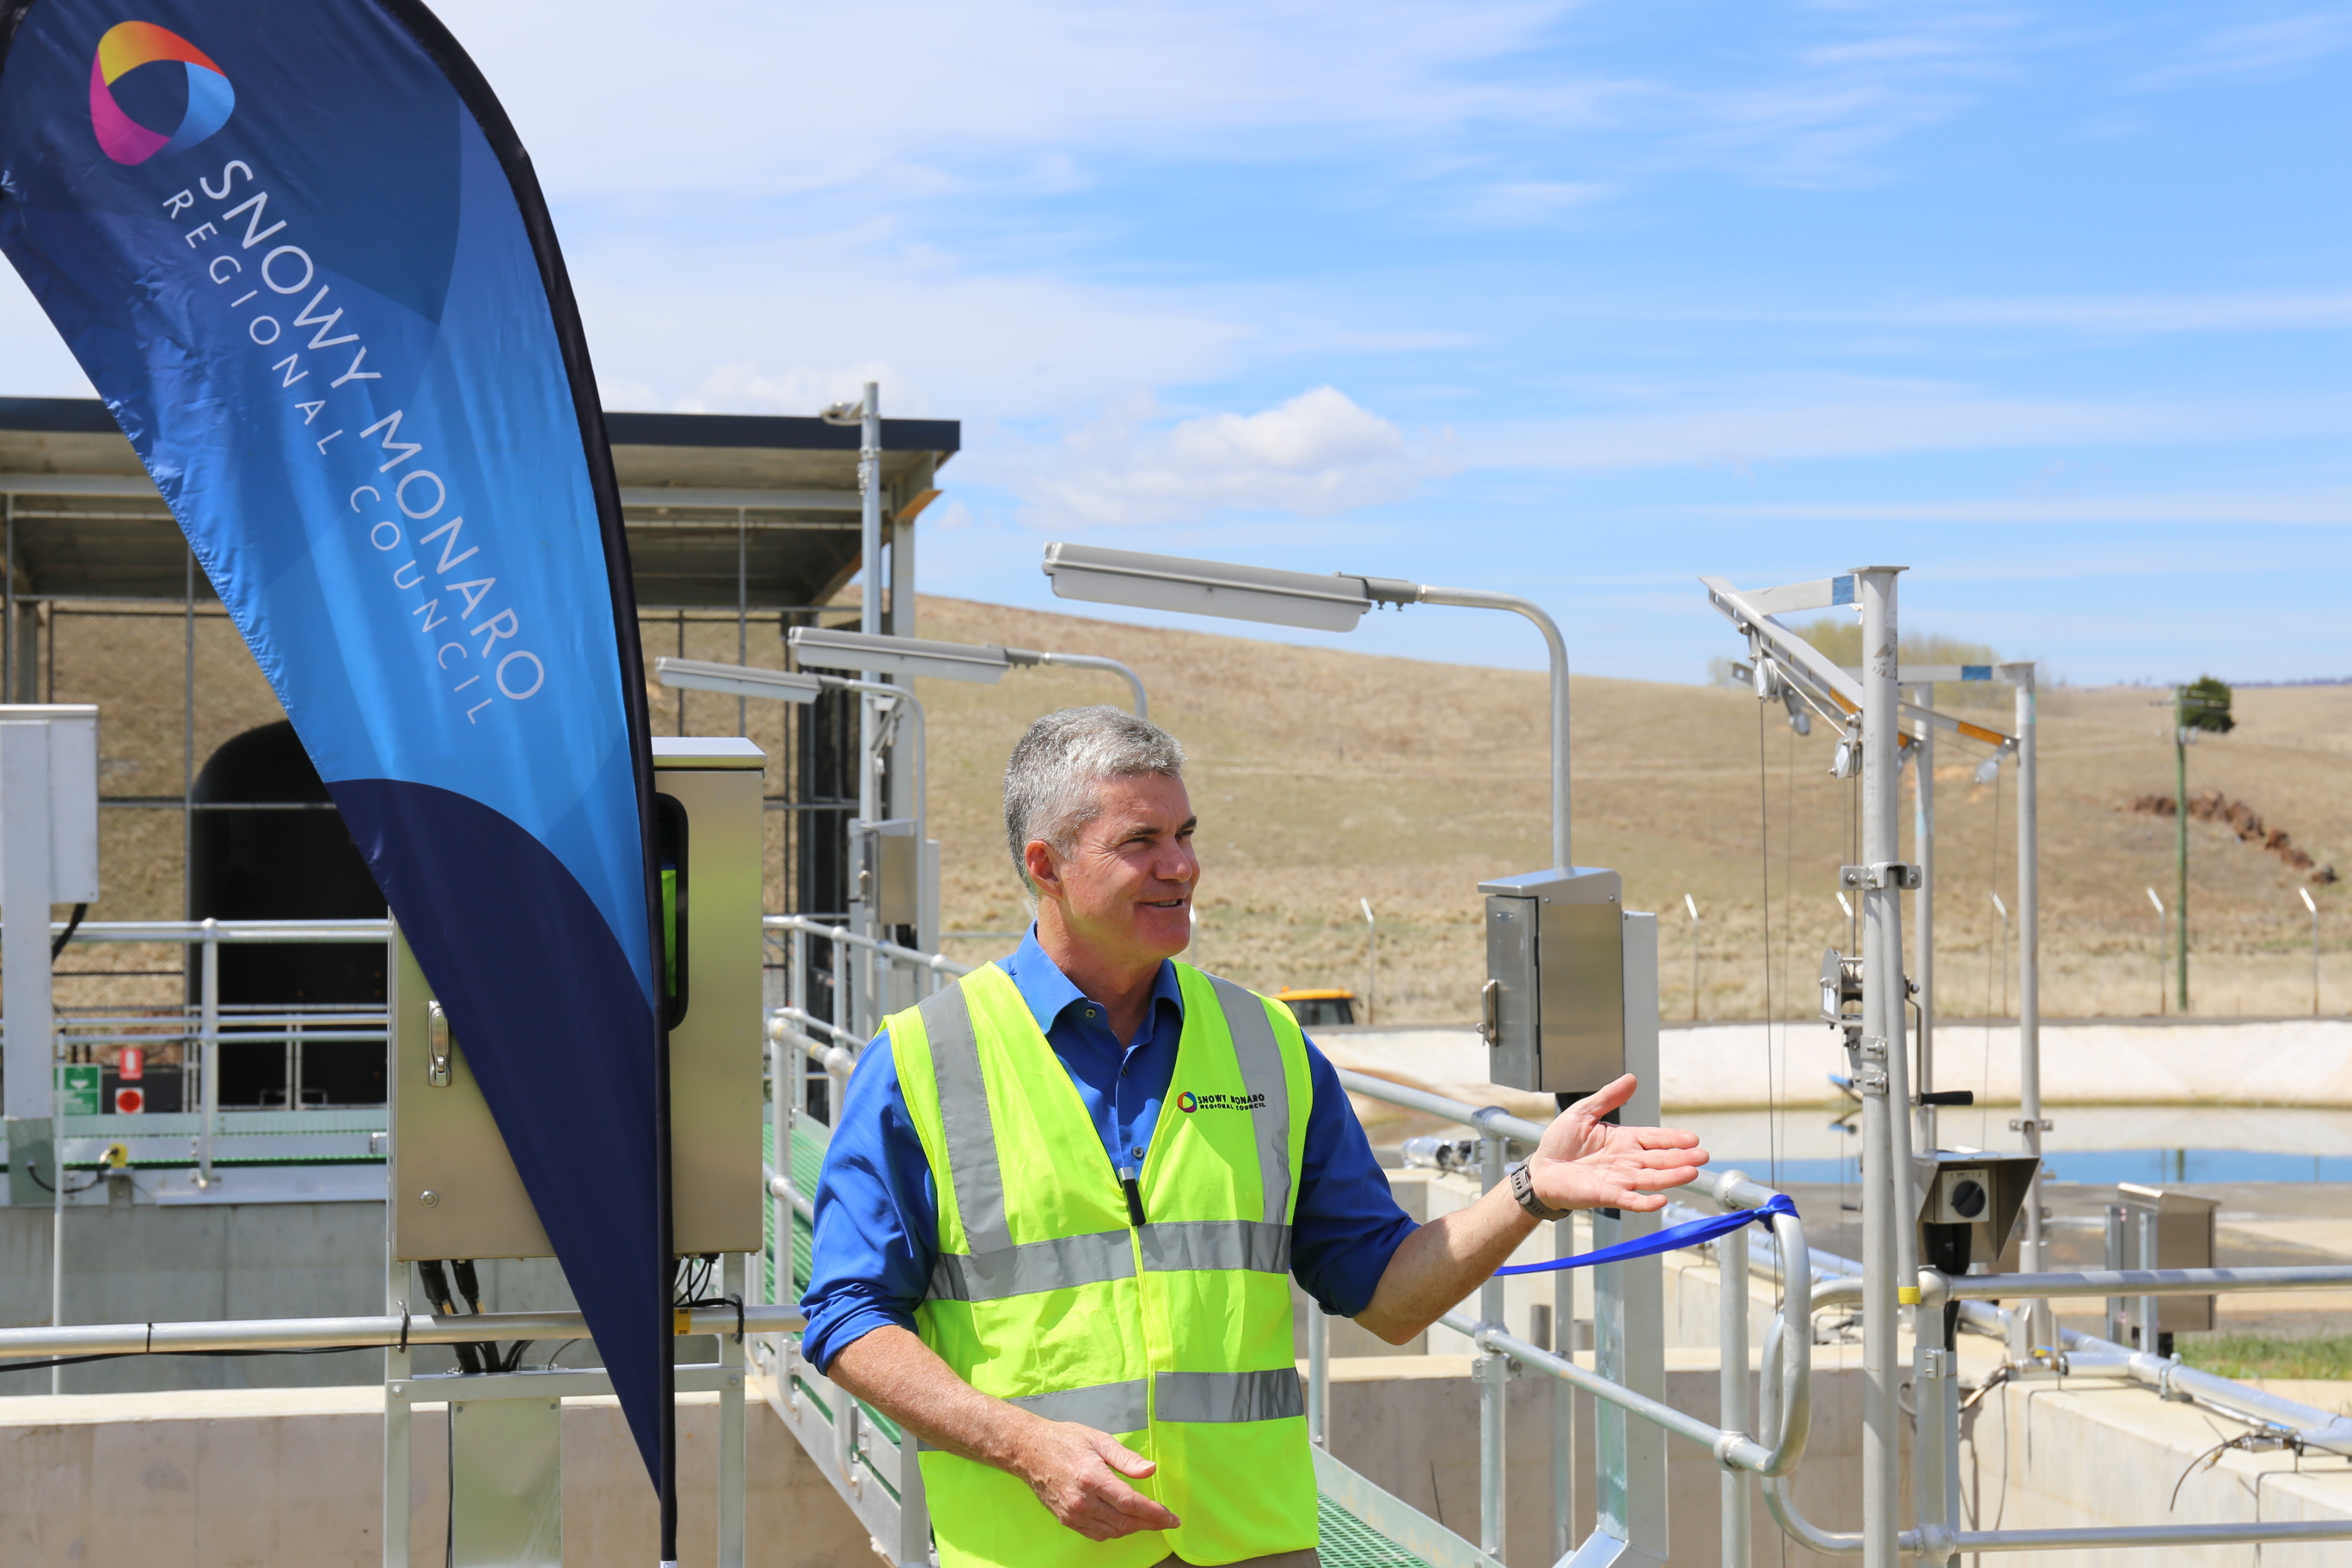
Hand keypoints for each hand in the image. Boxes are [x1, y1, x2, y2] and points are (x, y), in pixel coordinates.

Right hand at [1011, 1419, 1179, 1540]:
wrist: (1029, 1451)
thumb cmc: (1065, 1440)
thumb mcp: (1099, 1440)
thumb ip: (1126, 1458)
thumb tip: (1151, 1470)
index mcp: (1093, 1478)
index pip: (1131, 1504)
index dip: (1155, 1513)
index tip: (1172, 1518)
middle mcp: (1082, 1501)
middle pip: (1125, 1521)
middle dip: (1150, 1523)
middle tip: (1166, 1520)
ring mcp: (1073, 1513)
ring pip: (1112, 1531)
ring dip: (1134, 1528)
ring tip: (1148, 1520)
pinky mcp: (1066, 1520)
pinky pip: (1097, 1533)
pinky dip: (1114, 1531)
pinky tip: (1124, 1522)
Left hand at [1525, 1074, 1707, 1212]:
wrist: (1541, 1168)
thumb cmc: (1561, 1142)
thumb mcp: (1583, 1112)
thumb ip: (1607, 1097)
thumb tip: (1632, 1078)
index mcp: (1624, 1140)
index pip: (1655, 1139)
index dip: (1673, 1139)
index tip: (1693, 1139)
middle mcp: (1627, 1161)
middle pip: (1660, 1160)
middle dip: (1682, 1158)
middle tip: (1702, 1156)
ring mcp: (1619, 1179)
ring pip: (1651, 1179)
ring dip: (1672, 1177)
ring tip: (1691, 1173)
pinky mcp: (1607, 1195)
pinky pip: (1631, 1200)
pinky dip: (1646, 1202)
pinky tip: (1662, 1200)